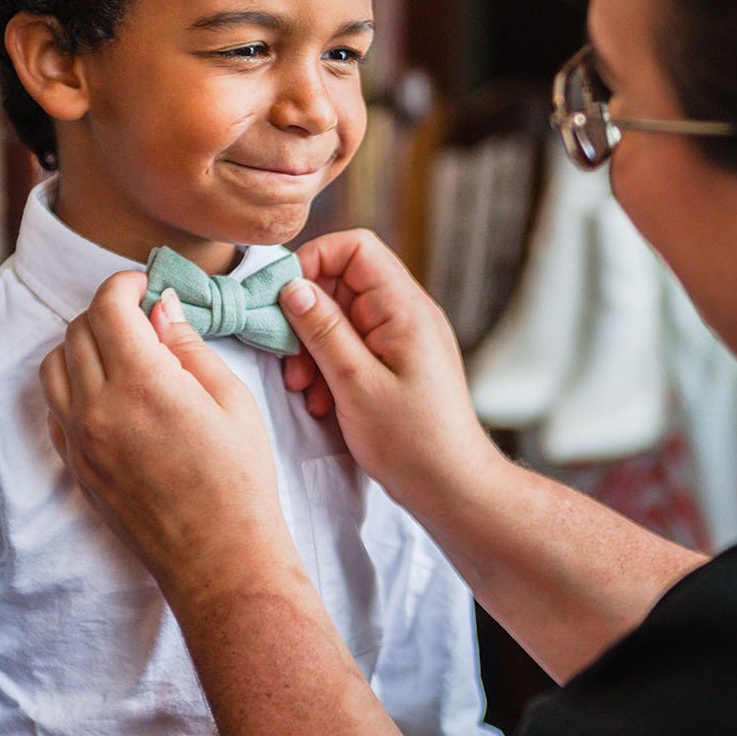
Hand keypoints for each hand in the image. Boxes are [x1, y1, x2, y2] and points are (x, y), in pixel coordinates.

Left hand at [40, 271, 291, 608]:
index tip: (146, 285)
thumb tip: (160, 306)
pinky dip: (72, 385)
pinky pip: (54, 408)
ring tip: (123, 352)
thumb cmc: (239, 480)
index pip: (108, 306)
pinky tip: (109, 391)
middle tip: (143, 318)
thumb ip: (186, 346)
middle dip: (108, 311)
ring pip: (54, 365)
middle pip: (78, 329)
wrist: (219, 558)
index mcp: (142, 384)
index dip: (126, 284)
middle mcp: (98, 408)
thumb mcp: (230, 399)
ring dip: (83, 345)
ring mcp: (80, 441)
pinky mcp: (75, 467)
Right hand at [279, 230, 496, 508]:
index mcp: (405, 308)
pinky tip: (322, 402)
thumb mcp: (356, 384)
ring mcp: (403, 339)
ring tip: (304, 389)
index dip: (313, 262)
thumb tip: (292, 287)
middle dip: (307, 317)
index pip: (356, 248)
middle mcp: (407, 314)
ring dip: (314, 348)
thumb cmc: (412, 441)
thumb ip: (324, 331)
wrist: (453, 488)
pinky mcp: (397, 363)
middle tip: (290, 361)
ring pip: (342, 317)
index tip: (283, 301)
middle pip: (343, 282)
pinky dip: (330, 367)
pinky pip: (354, 346)